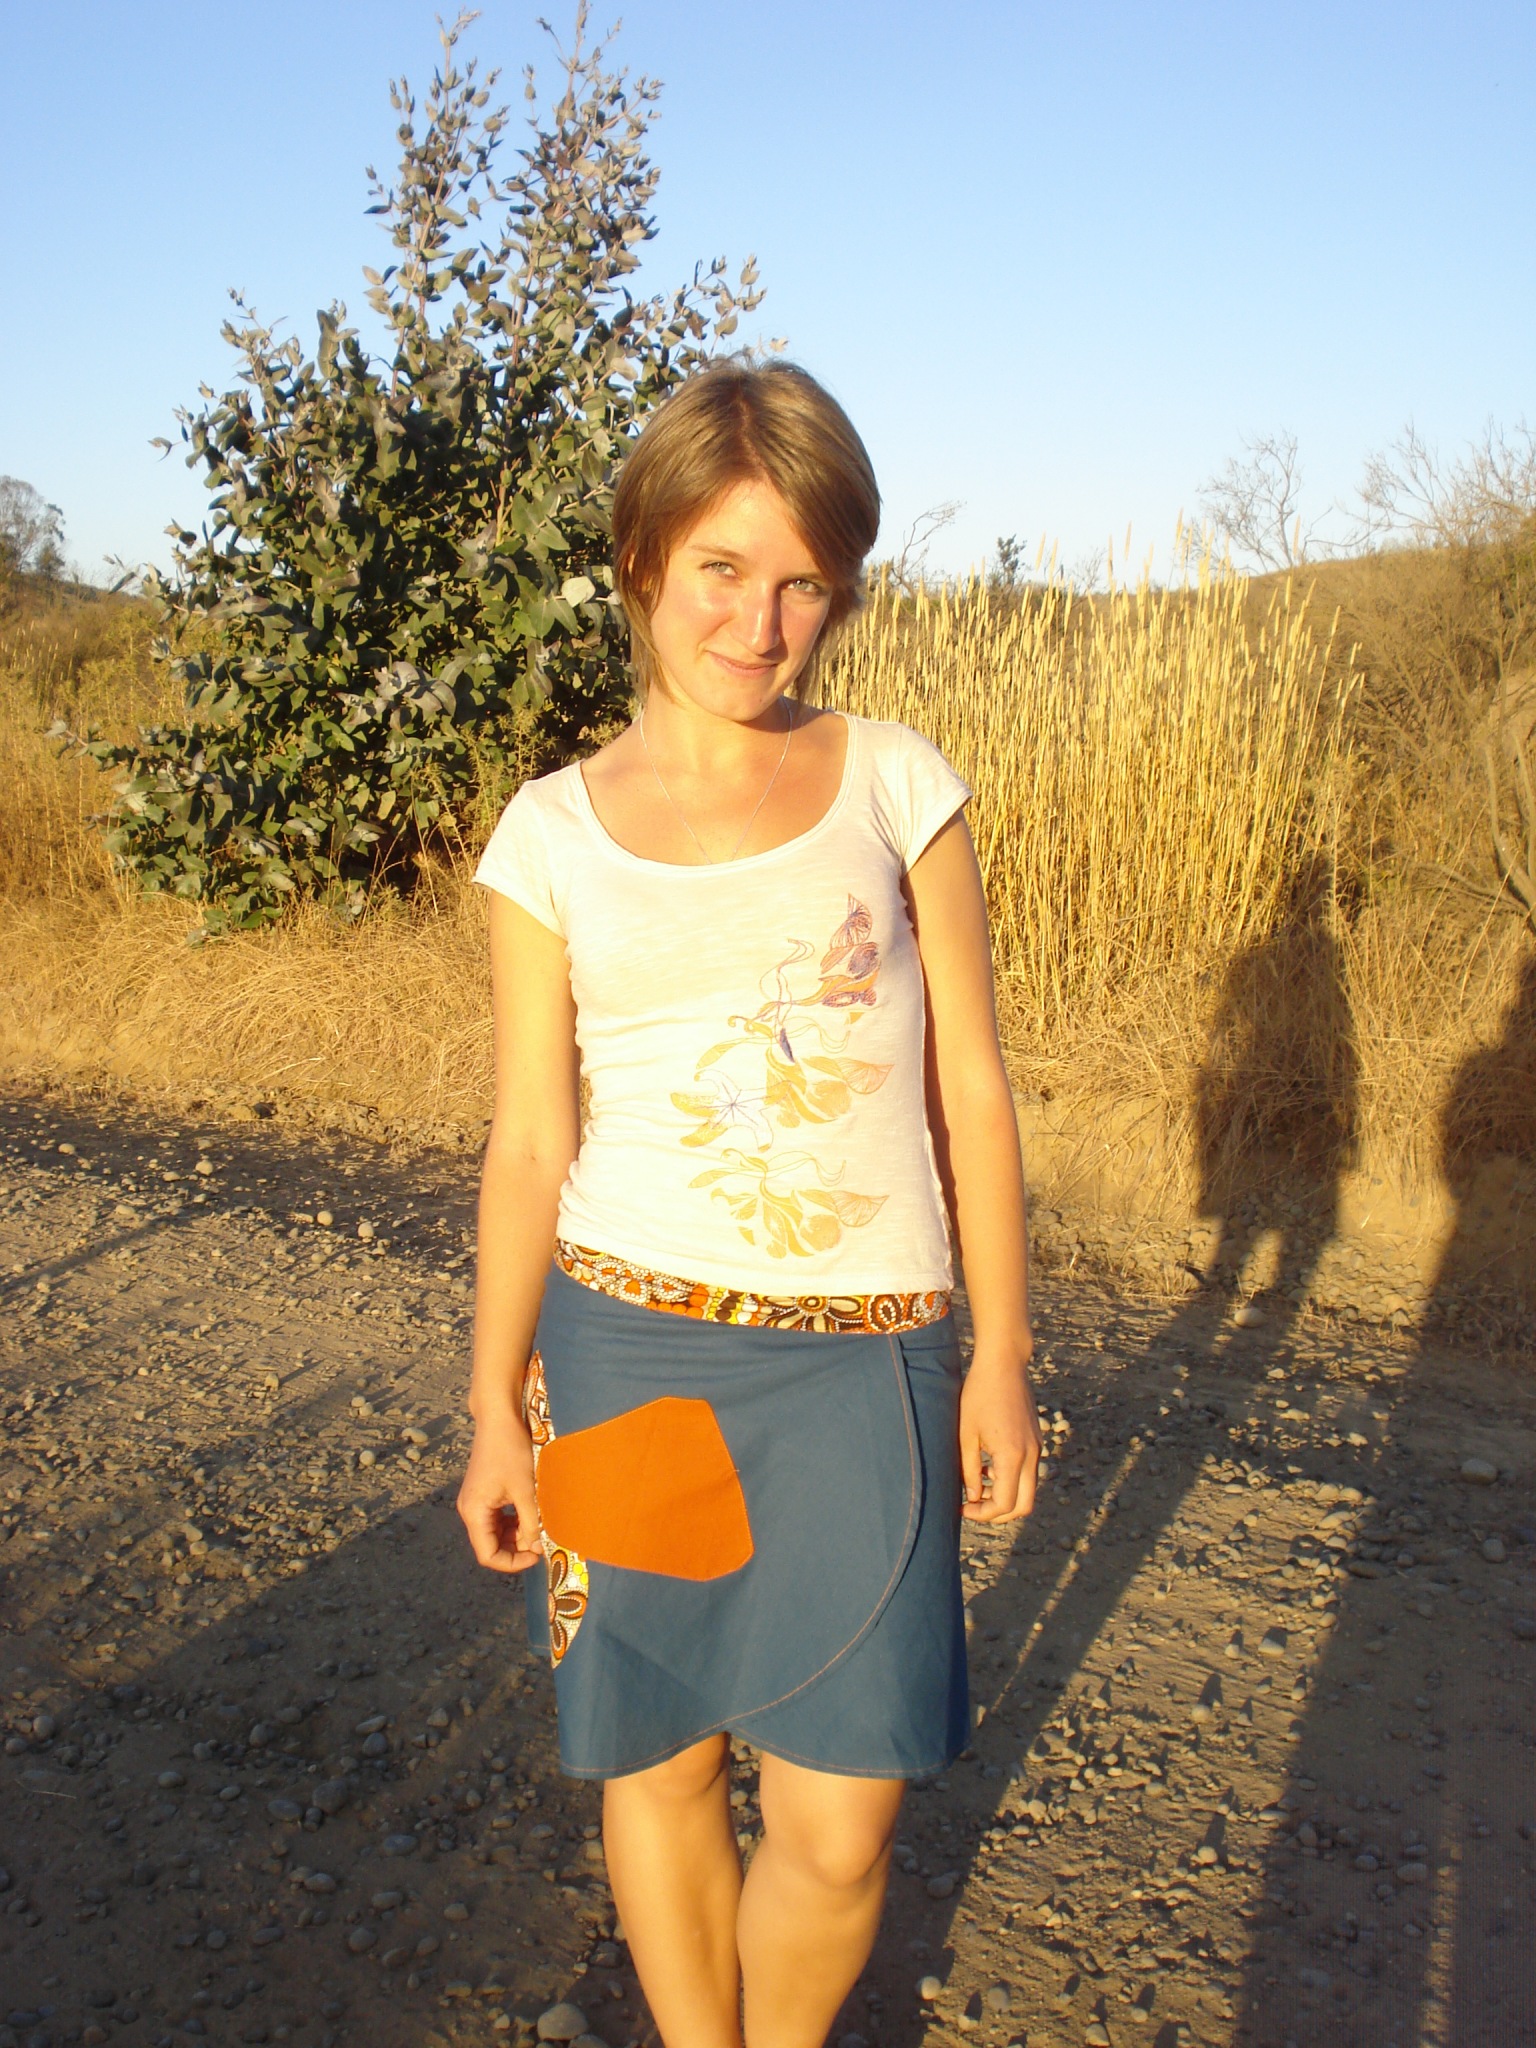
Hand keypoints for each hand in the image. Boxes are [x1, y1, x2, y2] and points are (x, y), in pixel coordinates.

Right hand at [457, 1413, 542, 1573]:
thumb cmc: (510, 1451)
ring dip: (515, 1535)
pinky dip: (512, 1522)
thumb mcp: (525, 1490)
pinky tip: (529, 1514)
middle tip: (541, 1542)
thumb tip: (536, 1548)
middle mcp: (469, 1511)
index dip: (512, 1562)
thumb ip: (530, 1523)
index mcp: (474, 1513)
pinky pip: (496, 1518)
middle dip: (516, 1549)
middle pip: (490, 1546)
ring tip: (538, 1527)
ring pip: (494, 1533)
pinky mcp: (482, 1494)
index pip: (488, 1555)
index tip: (536, 1556)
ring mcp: (474, 1502)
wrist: (499, 1419)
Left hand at [958, 1341, 1041, 1523]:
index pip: (1004, 1504)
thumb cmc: (979, 1394)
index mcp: (1013, 1456)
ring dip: (1005, 1495)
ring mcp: (1037, 1447)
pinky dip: (1011, 1479)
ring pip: (1028, 1490)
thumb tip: (972, 1497)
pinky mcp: (1036, 1439)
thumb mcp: (966, 1433)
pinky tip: (988, 1466)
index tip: (963, 1508)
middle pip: (1024, 1506)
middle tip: (974, 1506)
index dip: (983, 1514)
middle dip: (999, 1513)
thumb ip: (969, 1469)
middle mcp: (1031, 1455)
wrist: (1004, 1364)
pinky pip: (1028, 1472)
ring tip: (977, 1482)